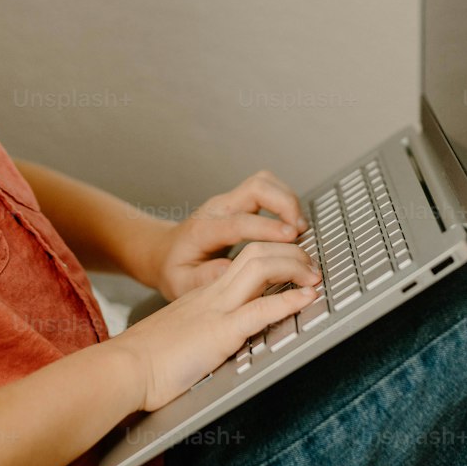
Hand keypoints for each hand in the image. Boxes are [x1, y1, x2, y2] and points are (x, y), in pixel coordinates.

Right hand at [112, 238, 321, 411]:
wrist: (124, 368)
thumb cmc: (146, 361)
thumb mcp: (180, 336)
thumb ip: (200, 332)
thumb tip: (212, 344)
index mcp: (204, 295)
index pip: (246, 260)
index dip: (276, 256)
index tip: (297, 265)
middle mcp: (213, 295)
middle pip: (257, 253)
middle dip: (291, 253)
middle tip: (313, 266)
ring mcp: (216, 311)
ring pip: (261, 267)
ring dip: (295, 268)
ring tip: (315, 276)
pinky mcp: (219, 333)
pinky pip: (259, 309)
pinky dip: (288, 301)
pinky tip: (306, 298)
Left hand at [144, 169, 310, 302]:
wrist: (166, 251)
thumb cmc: (176, 268)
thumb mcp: (181, 283)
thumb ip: (205, 278)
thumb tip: (233, 271)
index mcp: (204, 229)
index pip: (238, 221)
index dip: (266, 227)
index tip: (290, 236)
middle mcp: (218, 209)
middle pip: (256, 187)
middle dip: (284, 204)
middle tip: (300, 230)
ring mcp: (230, 202)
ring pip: (264, 182)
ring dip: (287, 200)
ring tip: (301, 226)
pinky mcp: (240, 202)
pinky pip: (267, 188)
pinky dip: (285, 200)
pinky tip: (293, 221)